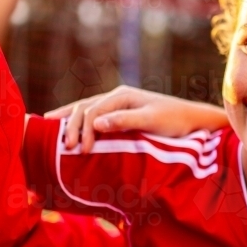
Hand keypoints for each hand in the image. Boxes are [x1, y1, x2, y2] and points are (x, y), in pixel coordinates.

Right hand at [45, 86, 229, 153]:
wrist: (192, 120)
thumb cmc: (175, 121)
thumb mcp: (151, 121)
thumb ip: (124, 121)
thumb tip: (95, 122)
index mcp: (122, 96)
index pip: (93, 110)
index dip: (83, 130)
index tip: (82, 150)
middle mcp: (117, 97)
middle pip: (85, 108)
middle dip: (72, 127)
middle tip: (65, 148)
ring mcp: (118, 104)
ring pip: (85, 109)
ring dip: (70, 123)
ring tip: (53, 134)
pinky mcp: (120, 114)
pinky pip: (93, 116)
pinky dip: (78, 122)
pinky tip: (66, 128)